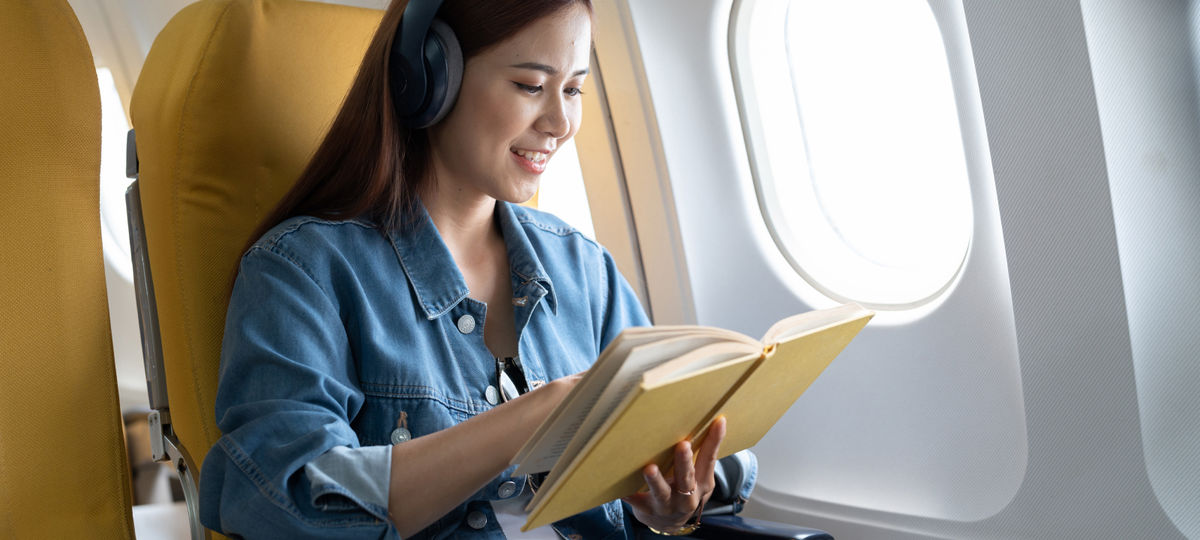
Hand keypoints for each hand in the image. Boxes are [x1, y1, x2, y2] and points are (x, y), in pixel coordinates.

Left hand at [623, 416, 726, 533]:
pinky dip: (628, 495)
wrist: (668, 524)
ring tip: (650, 469)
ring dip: (656, 481)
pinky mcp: (646, 510)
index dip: (714, 441)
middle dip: (684, 463)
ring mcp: (666, 505)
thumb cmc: (684, 492)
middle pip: (686, 479)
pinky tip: (620, 487)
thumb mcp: (699, 479)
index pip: (709, 460)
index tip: (718, 422)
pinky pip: (635, 501)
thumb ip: (700, 457)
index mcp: (701, 484)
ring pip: (661, 493)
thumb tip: (709, 421)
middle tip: (683, 445)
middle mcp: (686, 497)